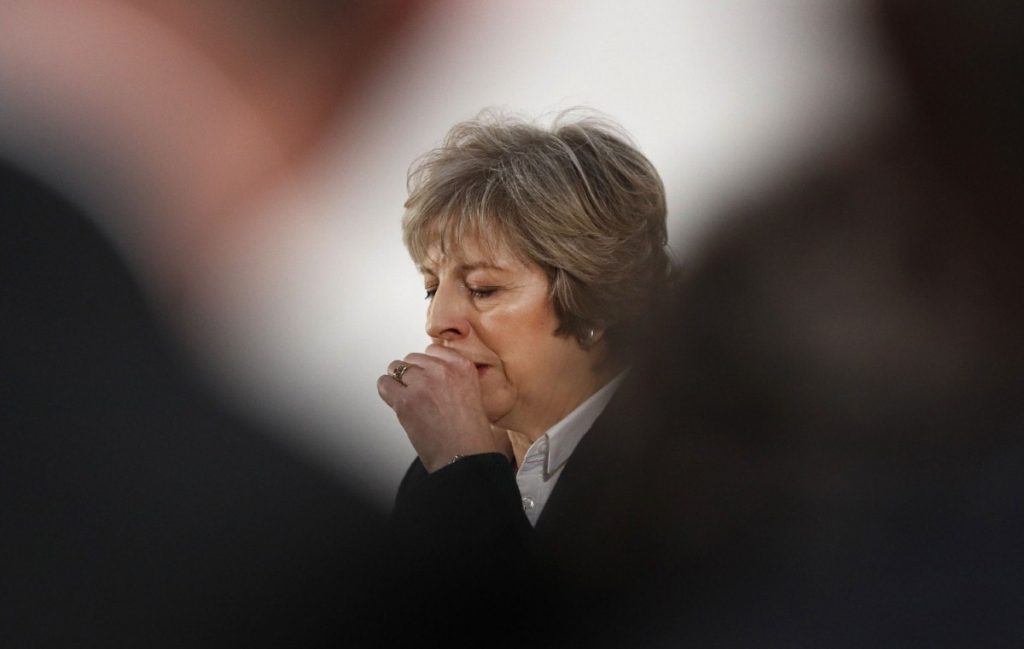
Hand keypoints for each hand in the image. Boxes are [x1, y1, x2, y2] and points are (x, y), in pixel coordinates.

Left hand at [377, 344, 509, 471]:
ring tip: (409, 399)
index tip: (428, 378)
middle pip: (412, 358)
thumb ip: (453, 376)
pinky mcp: (405, 402)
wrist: (464, 458)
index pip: (433, 349)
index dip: (427, 366)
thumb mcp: (472, 393)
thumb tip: (427, 370)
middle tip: (419, 394)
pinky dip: (387, 393)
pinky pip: (384, 384)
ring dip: (399, 382)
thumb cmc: (470, 433)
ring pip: (396, 368)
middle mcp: (442, 371)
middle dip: (412, 374)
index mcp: (462, 366)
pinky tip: (397, 404)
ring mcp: (422, 385)